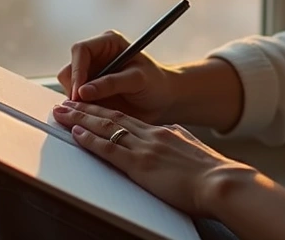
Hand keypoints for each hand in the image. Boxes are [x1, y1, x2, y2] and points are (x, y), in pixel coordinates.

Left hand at [51, 100, 256, 217]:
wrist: (222, 183)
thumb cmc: (214, 176)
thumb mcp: (195, 153)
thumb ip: (181, 145)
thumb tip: (176, 143)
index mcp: (165, 132)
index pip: (129, 119)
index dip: (107, 111)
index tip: (90, 107)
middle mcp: (152, 135)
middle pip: (112, 116)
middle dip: (86, 109)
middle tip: (65, 102)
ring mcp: (145, 148)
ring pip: (105, 127)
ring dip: (80, 119)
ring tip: (61, 112)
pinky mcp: (140, 165)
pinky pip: (108, 148)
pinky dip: (89, 140)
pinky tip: (75, 134)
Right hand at [56, 30, 178, 123]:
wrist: (163, 100)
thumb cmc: (156, 83)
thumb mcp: (137, 80)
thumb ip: (111, 83)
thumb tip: (83, 91)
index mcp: (108, 42)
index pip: (81, 50)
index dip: (77, 71)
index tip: (80, 93)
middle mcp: (96, 56)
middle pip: (70, 68)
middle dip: (74, 88)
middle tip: (85, 107)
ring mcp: (91, 73)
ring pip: (69, 85)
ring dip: (76, 100)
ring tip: (95, 110)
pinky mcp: (89, 90)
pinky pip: (75, 99)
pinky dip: (79, 108)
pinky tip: (93, 114)